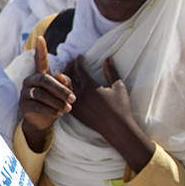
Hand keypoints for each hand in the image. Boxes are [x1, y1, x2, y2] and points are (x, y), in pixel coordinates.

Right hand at [20, 36, 74, 151]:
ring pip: (41, 94)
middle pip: (45, 80)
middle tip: (74, 98)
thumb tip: (61, 77)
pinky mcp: (23, 105)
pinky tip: (59, 114)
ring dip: (57, 102)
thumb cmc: (55, 103)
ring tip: (68, 109)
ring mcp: (24, 92)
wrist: (43, 122)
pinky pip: (37, 106)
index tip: (40, 38)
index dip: (40, 49)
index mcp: (40, 74)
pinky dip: (50, 110)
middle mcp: (30, 80)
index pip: (40, 59)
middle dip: (60, 90)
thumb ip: (66, 84)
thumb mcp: (64, 93)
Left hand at [65, 56, 154, 172]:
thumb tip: (108, 58)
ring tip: (67, 74)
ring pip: (63, 88)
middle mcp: (79, 94)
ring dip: (64, 79)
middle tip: (72, 63)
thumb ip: (111, 71)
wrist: (117, 128)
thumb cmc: (120, 107)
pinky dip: (64, 92)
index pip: (79, 69)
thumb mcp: (118, 86)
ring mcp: (75, 104)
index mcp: (89, 86)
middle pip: (68, 76)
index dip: (78, 61)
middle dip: (69, 67)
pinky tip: (67, 89)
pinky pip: (64, 99)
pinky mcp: (74, 113)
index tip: (79, 57)